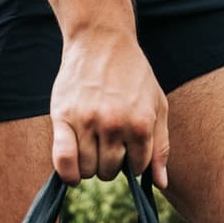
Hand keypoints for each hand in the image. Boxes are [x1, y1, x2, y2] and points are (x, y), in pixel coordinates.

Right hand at [49, 27, 169, 188]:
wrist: (101, 39)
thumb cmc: (132, 73)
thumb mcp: (157, 104)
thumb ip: (161, 145)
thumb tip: (160, 183)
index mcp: (141, 123)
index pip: (137, 168)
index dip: (133, 161)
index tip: (127, 148)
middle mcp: (114, 125)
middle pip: (110, 171)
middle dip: (111, 163)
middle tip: (108, 141)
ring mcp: (88, 121)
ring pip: (88, 169)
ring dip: (90, 164)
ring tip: (92, 143)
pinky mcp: (63, 117)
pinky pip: (63, 160)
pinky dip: (68, 174)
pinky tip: (73, 172)